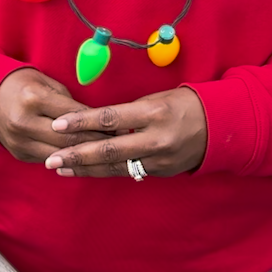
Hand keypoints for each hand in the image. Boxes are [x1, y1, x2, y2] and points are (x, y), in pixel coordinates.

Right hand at [0, 68, 114, 162]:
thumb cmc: (25, 85)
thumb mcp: (46, 83)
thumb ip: (69, 102)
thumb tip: (99, 119)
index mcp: (33, 98)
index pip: (74, 115)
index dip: (99, 122)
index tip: (119, 126)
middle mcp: (24, 122)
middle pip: (69, 139)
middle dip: (97, 142)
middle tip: (119, 143)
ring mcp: (19, 141)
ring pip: (60, 155)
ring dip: (85, 156)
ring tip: (106, 154)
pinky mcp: (19, 154)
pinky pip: (49, 160)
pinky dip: (68, 160)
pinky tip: (85, 160)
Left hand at [43, 87, 208, 177]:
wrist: (220, 128)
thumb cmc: (184, 105)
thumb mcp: (157, 99)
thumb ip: (127, 112)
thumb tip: (95, 122)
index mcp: (153, 113)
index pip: (109, 117)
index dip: (81, 122)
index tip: (58, 124)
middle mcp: (155, 139)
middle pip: (108, 149)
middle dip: (76, 155)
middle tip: (51, 158)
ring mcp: (158, 159)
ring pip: (114, 166)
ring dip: (84, 168)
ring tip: (60, 168)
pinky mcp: (160, 172)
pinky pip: (127, 172)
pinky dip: (104, 172)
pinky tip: (85, 172)